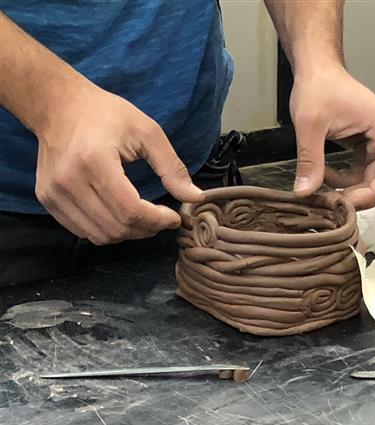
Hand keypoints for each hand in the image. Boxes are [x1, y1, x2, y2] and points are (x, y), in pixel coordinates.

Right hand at [35, 83, 203, 244]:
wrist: (59, 106)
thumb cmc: (106, 114)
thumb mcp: (147, 132)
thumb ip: (172, 168)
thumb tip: (195, 197)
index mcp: (94, 161)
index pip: (130, 210)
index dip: (157, 221)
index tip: (173, 217)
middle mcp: (69, 181)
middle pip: (116, 227)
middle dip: (146, 229)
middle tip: (161, 218)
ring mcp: (53, 193)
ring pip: (100, 235)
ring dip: (128, 233)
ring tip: (143, 218)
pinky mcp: (47, 199)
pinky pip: (82, 231)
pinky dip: (107, 230)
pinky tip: (120, 214)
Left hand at [290, 66, 374, 209]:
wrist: (317, 69)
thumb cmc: (318, 87)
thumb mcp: (310, 125)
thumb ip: (310, 161)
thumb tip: (305, 193)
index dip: (369, 197)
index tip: (342, 203)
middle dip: (357, 196)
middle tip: (329, 201)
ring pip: (372, 181)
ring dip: (349, 189)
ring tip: (322, 186)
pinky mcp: (369, 146)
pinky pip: (362, 173)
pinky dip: (345, 179)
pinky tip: (324, 173)